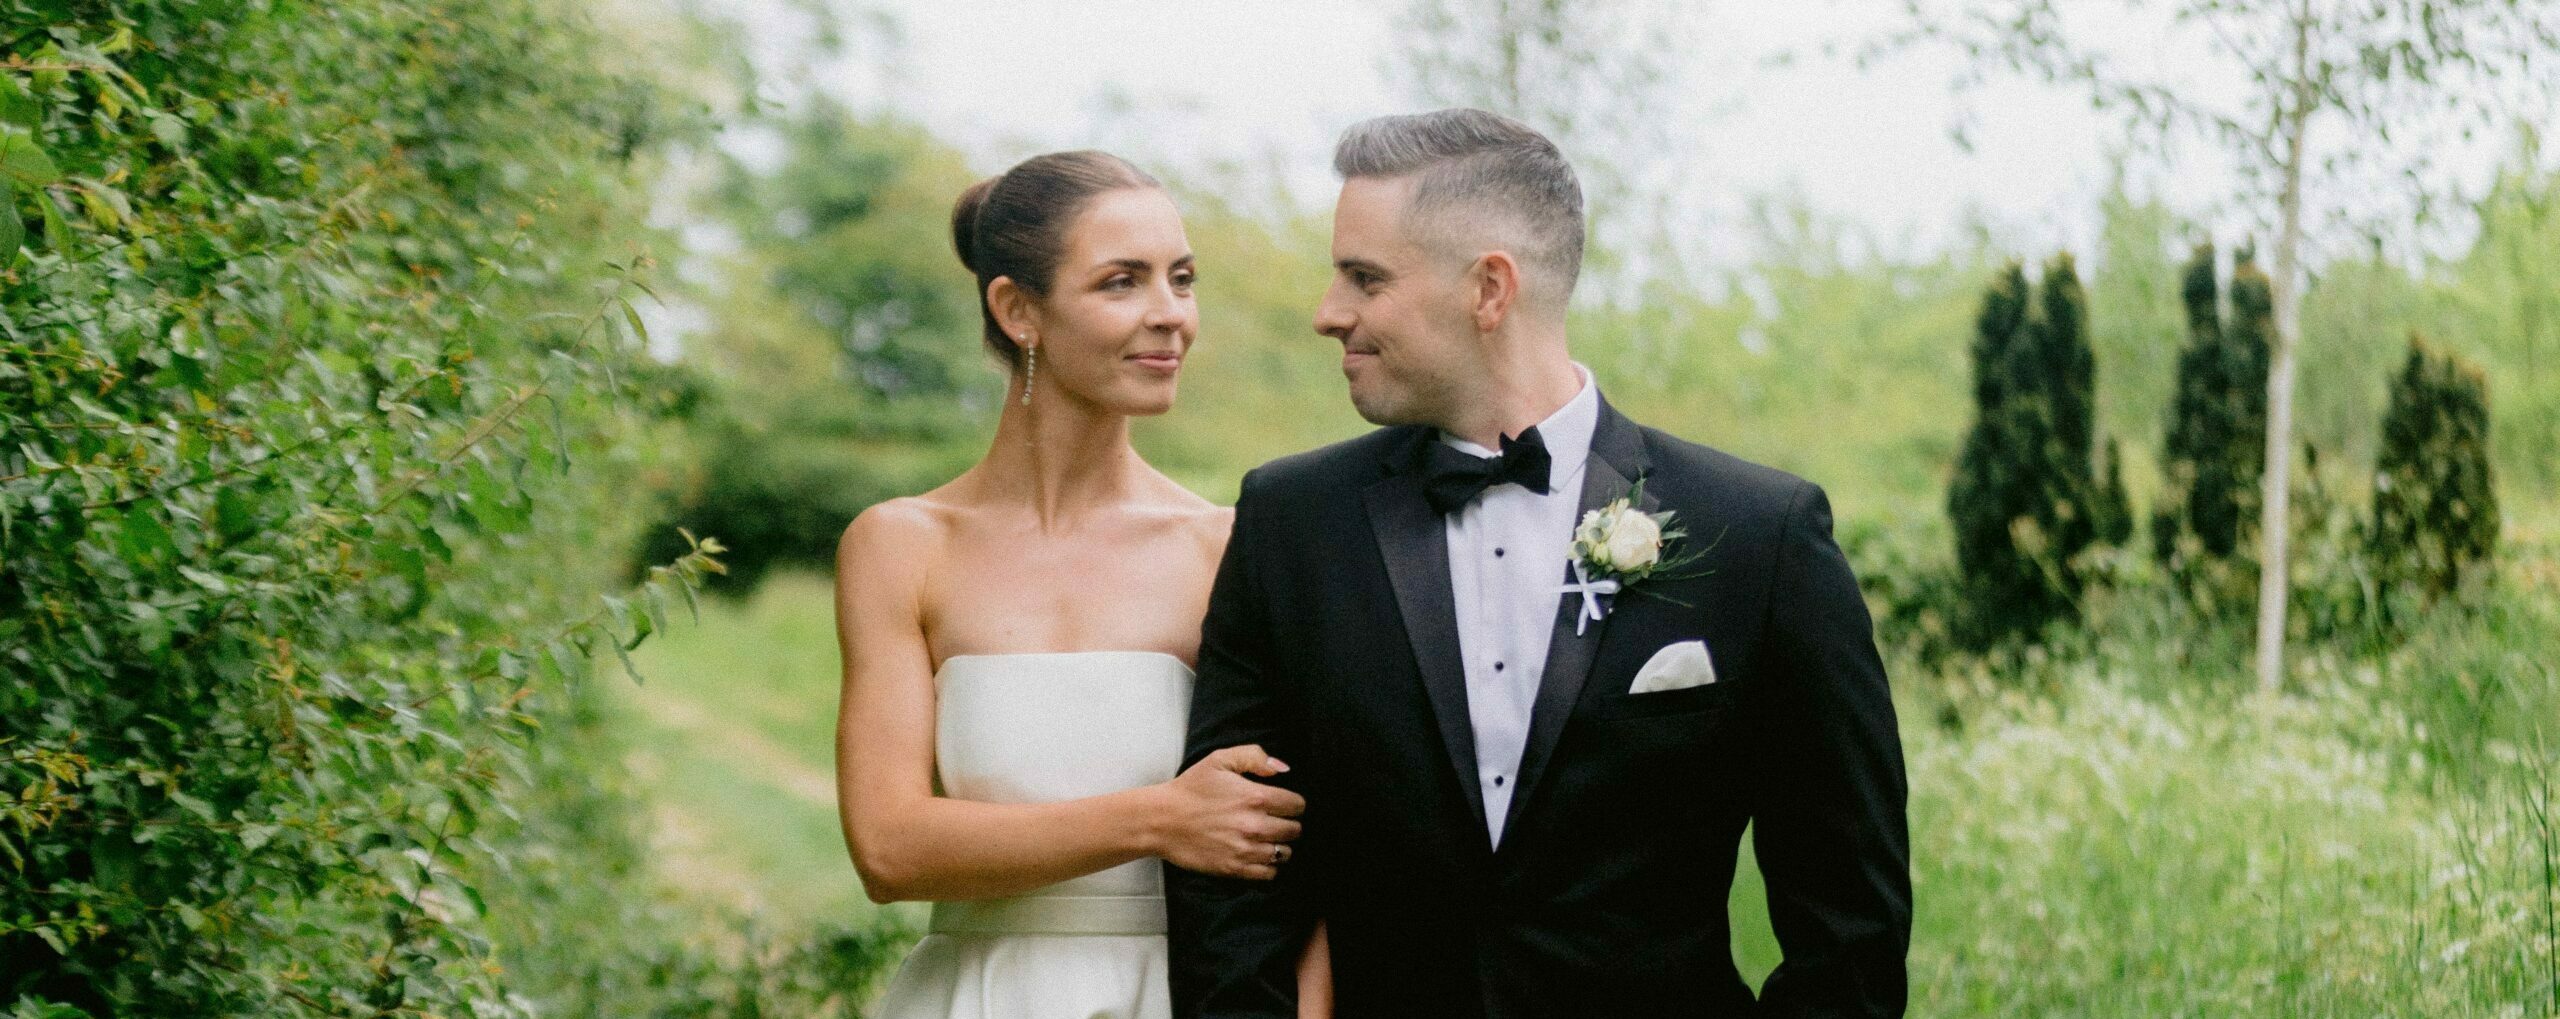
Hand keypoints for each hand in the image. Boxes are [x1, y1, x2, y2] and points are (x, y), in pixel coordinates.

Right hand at [1154, 744, 1304, 879]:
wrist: (1161, 820)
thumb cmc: (1190, 789)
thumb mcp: (1220, 760)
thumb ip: (1255, 757)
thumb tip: (1283, 769)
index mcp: (1256, 797)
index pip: (1297, 805)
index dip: (1293, 803)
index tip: (1282, 803)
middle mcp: (1255, 825)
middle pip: (1295, 830)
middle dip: (1288, 824)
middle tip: (1275, 820)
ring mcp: (1245, 850)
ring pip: (1285, 853)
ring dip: (1280, 845)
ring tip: (1267, 838)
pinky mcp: (1235, 868)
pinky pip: (1269, 873)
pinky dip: (1269, 865)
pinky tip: (1258, 854)